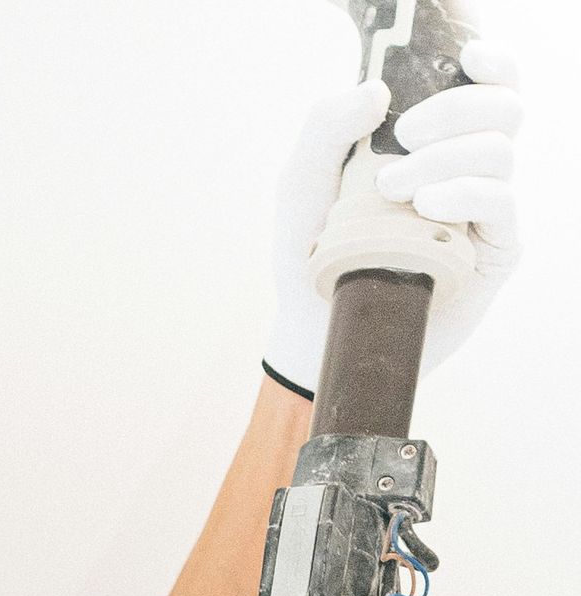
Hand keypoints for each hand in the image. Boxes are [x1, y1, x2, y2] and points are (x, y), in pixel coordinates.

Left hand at [264, 39, 522, 396]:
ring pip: (500, 153)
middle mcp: (469, 167)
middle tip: (405, 136)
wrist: (315, 327)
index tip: (466, 60)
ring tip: (392, 188)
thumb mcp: (302, 182)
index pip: (490, 84)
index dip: (492, 63)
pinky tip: (426, 207)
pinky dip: (465, 194)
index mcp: (437, 137)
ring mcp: (484, 209)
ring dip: (447, 157)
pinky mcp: (492, 252)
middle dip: (456, 109)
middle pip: (502, 109)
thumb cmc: (313, 248)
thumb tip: (376, 92)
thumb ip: (327, 126)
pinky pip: (500, 204)